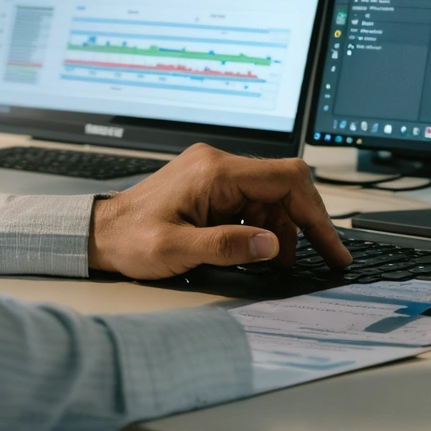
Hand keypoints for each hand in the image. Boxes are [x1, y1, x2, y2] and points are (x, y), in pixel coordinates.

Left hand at [89, 143, 350, 279]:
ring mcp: (215, 175)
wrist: (99, 234)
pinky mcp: (211, 188)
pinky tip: (259, 252)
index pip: (286, 179)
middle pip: (284, 186)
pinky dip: (263, 229)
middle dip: (305, 224)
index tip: (331, 246)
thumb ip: (227, 246)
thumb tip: (273, 245)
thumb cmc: (129, 239)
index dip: (315, 213)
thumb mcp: (176, 249)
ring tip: (279, 265)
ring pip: (270, 197)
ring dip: (282, 230)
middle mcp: (218, 165)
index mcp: (215, 172)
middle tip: (323, 258)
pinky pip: (252, 203)